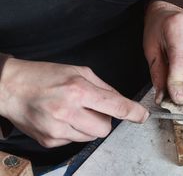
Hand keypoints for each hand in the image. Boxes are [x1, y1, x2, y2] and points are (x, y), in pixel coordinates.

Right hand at [0, 56, 148, 147]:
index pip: (115, 106)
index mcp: (78, 90)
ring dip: (88, 125)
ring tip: (72, 109)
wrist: (12, 88)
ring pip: (91, 137)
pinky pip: (74, 140)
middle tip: (91, 106)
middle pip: (105, 128)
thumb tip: (119, 100)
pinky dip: (74, 130)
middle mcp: (69, 111)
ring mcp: (57, 130)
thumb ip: (102, 86)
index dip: (132, 112)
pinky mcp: (49, 141)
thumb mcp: (77, 70)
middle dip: (104, 118)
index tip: (141, 115)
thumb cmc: (44, 75)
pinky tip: (61, 117)